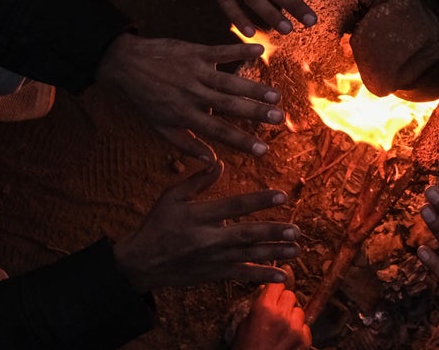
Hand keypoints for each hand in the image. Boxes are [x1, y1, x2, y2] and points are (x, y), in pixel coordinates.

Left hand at [97, 34, 284, 162]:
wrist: (126, 64)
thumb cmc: (145, 99)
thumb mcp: (160, 127)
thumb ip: (187, 144)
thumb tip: (211, 162)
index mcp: (185, 115)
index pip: (218, 131)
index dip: (241, 142)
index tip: (263, 151)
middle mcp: (193, 94)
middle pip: (229, 105)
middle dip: (255, 113)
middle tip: (279, 119)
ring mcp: (195, 72)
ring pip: (229, 81)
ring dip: (253, 88)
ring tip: (275, 96)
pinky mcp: (196, 52)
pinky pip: (221, 51)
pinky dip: (239, 50)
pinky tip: (259, 51)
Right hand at [113, 162, 297, 291]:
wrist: (141, 263)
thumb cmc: (157, 224)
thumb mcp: (171, 197)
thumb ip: (197, 181)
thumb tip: (220, 162)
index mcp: (198, 216)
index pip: (233, 206)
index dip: (259, 200)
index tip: (282, 195)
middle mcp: (207, 239)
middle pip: (245, 235)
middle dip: (272, 233)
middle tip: (296, 230)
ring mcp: (212, 259)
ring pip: (247, 257)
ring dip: (274, 254)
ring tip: (297, 250)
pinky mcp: (213, 274)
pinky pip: (241, 275)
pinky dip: (262, 276)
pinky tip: (282, 275)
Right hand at [233, 283, 311, 349]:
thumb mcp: (243, 325)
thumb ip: (257, 307)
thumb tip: (265, 292)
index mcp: (264, 309)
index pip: (277, 284)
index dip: (274, 289)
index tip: (273, 292)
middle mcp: (282, 315)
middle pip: (290, 295)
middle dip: (283, 302)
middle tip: (275, 313)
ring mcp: (295, 328)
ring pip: (299, 311)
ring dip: (292, 317)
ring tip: (281, 329)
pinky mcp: (304, 341)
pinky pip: (305, 327)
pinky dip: (299, 331)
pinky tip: (288, 339)